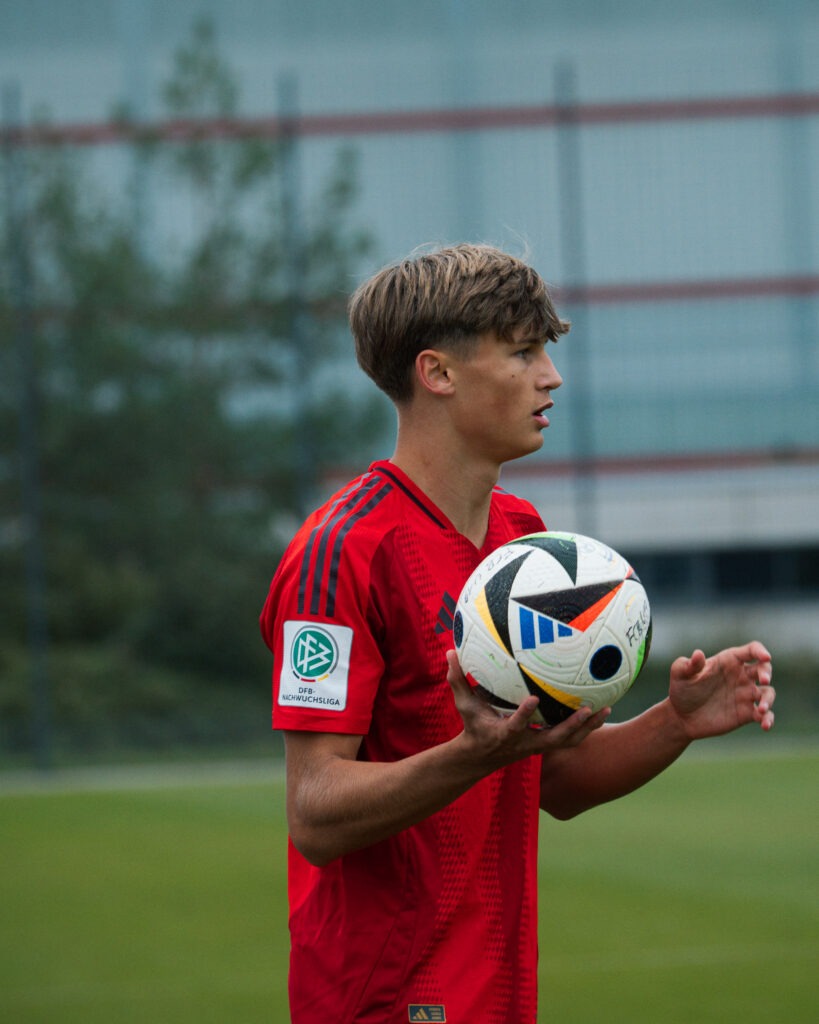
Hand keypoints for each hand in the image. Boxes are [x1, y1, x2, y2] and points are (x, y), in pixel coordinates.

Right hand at [445, 650, 608, 769]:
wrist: (480, 758)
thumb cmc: (473, 727)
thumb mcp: (463, 705)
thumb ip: (457, 679)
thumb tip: (450, 651)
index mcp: (504, 734)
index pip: (515, 726)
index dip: (524, 715)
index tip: (533, 699)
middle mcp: (525, 743)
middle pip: (553, 739)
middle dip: (571, 726)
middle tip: (587, 708)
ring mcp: (538, 746)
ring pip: (568, 741)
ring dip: (587, 728)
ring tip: (606, 709)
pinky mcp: (546, 745)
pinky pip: (570, 738)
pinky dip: (586, 727)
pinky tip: (600, 710)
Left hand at [668, 640, 774, 739]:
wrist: (681, 716)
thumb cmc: (681, 689)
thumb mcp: (680, 674)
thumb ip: (688, 664)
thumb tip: (698, 654)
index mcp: (728, 661)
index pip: (751, 650)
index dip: (760, 651)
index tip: (765, 657)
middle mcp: (740, 676)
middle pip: (763, 668)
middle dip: (767, 672)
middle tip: (763, 680)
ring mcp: (745, 695)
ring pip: (768, 692)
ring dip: (768, 700)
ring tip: (760, 709)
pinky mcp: (746, 713)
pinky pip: (765, 715)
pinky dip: (768, 719)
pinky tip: (765, 725)